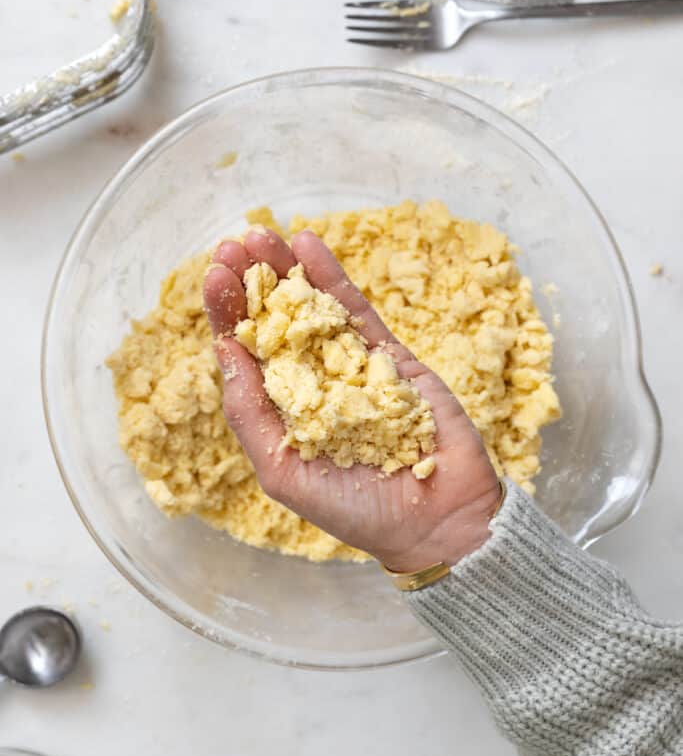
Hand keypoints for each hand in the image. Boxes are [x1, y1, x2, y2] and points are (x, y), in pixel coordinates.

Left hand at [203, 227, 500, 572]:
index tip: (214, 277)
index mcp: (282, 411)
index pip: (247, 353)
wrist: (438, 521)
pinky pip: (355, 309)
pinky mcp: (391, 355)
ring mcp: (352, 364)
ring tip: (263, 233)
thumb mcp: (283, 472)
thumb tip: (224, 351)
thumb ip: (250, 415)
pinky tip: (307, 244)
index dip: (229, 314)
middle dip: (252, 282)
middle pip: (274, 321)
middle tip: (234, 245)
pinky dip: (331, 276)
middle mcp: (312, 382)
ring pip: (311, 307)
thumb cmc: (358, 511)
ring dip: (285, 269)